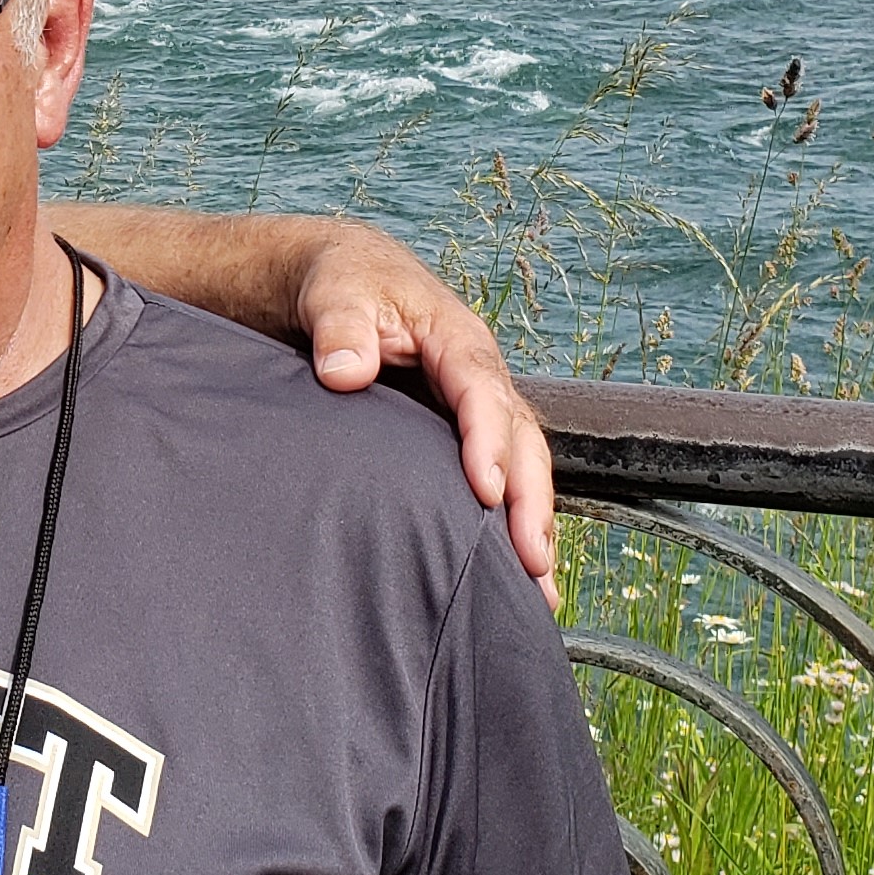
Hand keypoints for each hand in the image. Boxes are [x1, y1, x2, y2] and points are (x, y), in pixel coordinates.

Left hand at [290, 226, 556, 599]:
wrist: (343, 281)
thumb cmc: (343, 285)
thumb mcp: (334, 293)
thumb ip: (341, 327)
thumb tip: (344, 371)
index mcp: (455, 340)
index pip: (482, 391)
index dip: (488, 442)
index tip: (486, 492)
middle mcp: (479, 378)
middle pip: (520, 439)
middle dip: (531, 500)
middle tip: (532, 562)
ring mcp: (476, 410)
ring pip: (521, 467)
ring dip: (532, 524)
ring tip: (539, 593)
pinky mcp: (461, 437)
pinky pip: (499, 479)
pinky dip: (509, 525)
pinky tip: (514, 577)